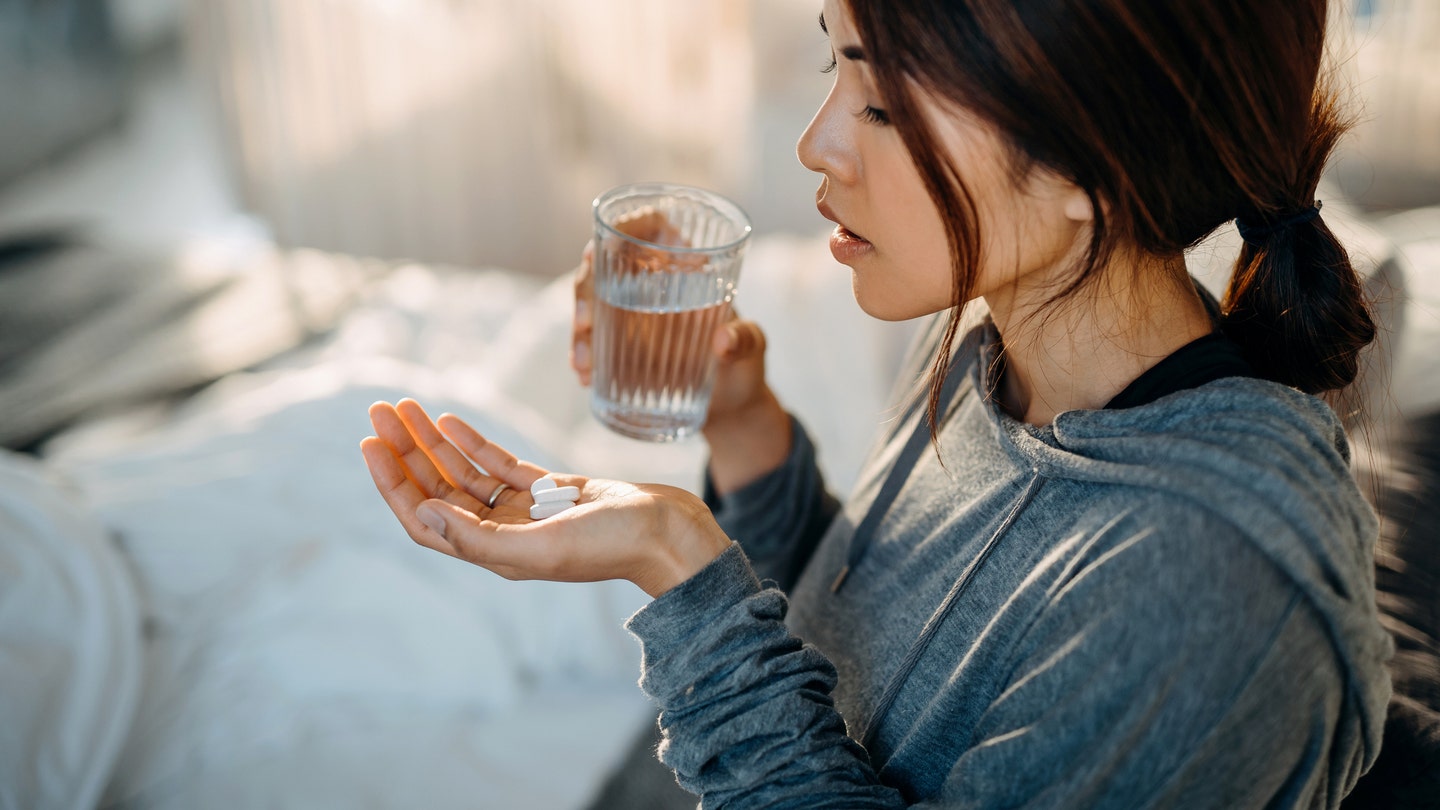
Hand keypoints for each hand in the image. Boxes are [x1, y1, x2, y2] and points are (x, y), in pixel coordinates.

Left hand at [360, 399, 731, 597]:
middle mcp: (503, 533)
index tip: (370, 444)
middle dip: (405, 450)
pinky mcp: (552, 490)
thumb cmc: (614, 545)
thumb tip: (423, 514)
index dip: (393, 483)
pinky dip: (473, 441)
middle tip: (378, 410)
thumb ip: (480, 538)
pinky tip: (450, 419)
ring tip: (405, 405)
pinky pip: (500, 463)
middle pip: (438, 489)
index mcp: (495, 553)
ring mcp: (527, 511)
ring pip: (464, 472)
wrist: (670, 533)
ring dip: (433, 440)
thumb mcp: (543, 547)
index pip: (425, 518)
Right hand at [569, 225, 790, 490]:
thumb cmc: (746, 367)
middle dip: (586, 290)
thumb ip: (746, 340)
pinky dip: (583, 356)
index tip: (604, 245)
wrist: (732, 409)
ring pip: (592, 303)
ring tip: (584, 364)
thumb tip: (723, 341)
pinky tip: (584, 375)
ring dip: (579, 329)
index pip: (652, 226)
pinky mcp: (622, 346)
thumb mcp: (753, 349)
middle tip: (586, 324)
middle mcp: (654, 284)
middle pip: (606, 265)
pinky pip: (593, 341)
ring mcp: (632, 314)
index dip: (626, 225)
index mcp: (686, 266)